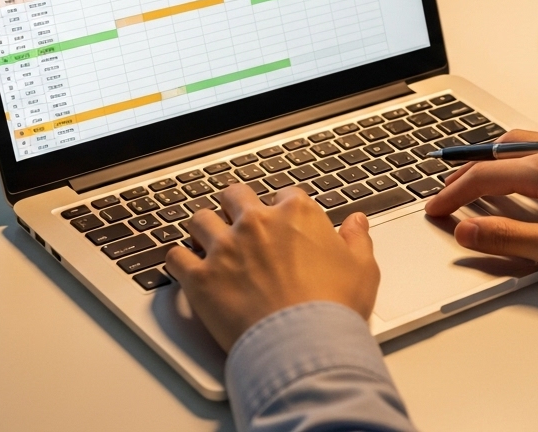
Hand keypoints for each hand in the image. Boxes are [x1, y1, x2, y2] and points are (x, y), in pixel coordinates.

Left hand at [165, 184, 378, 351]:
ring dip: (204, 228)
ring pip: (200, 220)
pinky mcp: (200, 278)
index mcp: (296, 214)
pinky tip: (185, 266)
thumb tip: (357, 222)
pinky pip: (175, 257)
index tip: (283, 221)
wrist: (303, 343)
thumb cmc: (334, 307)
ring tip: (207, 240)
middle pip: (234, 195)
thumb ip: (357, 240)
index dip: (283, 208)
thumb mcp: (362, 268)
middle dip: (235, 205)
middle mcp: (256, 223)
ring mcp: (225, 248)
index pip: (284, 194)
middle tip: (238, 220)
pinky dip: (178, 260)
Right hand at [424, 129, 537, 273]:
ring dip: (490, 162)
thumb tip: (466, 230)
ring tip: (475, 181)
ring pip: (517, 146)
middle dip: (465, 175)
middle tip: (446, 196)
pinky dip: (515, 158)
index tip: (434, 210)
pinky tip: (520, 174)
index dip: (451, 196)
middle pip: (494, 155)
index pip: (481, 177)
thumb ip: (507, 238)